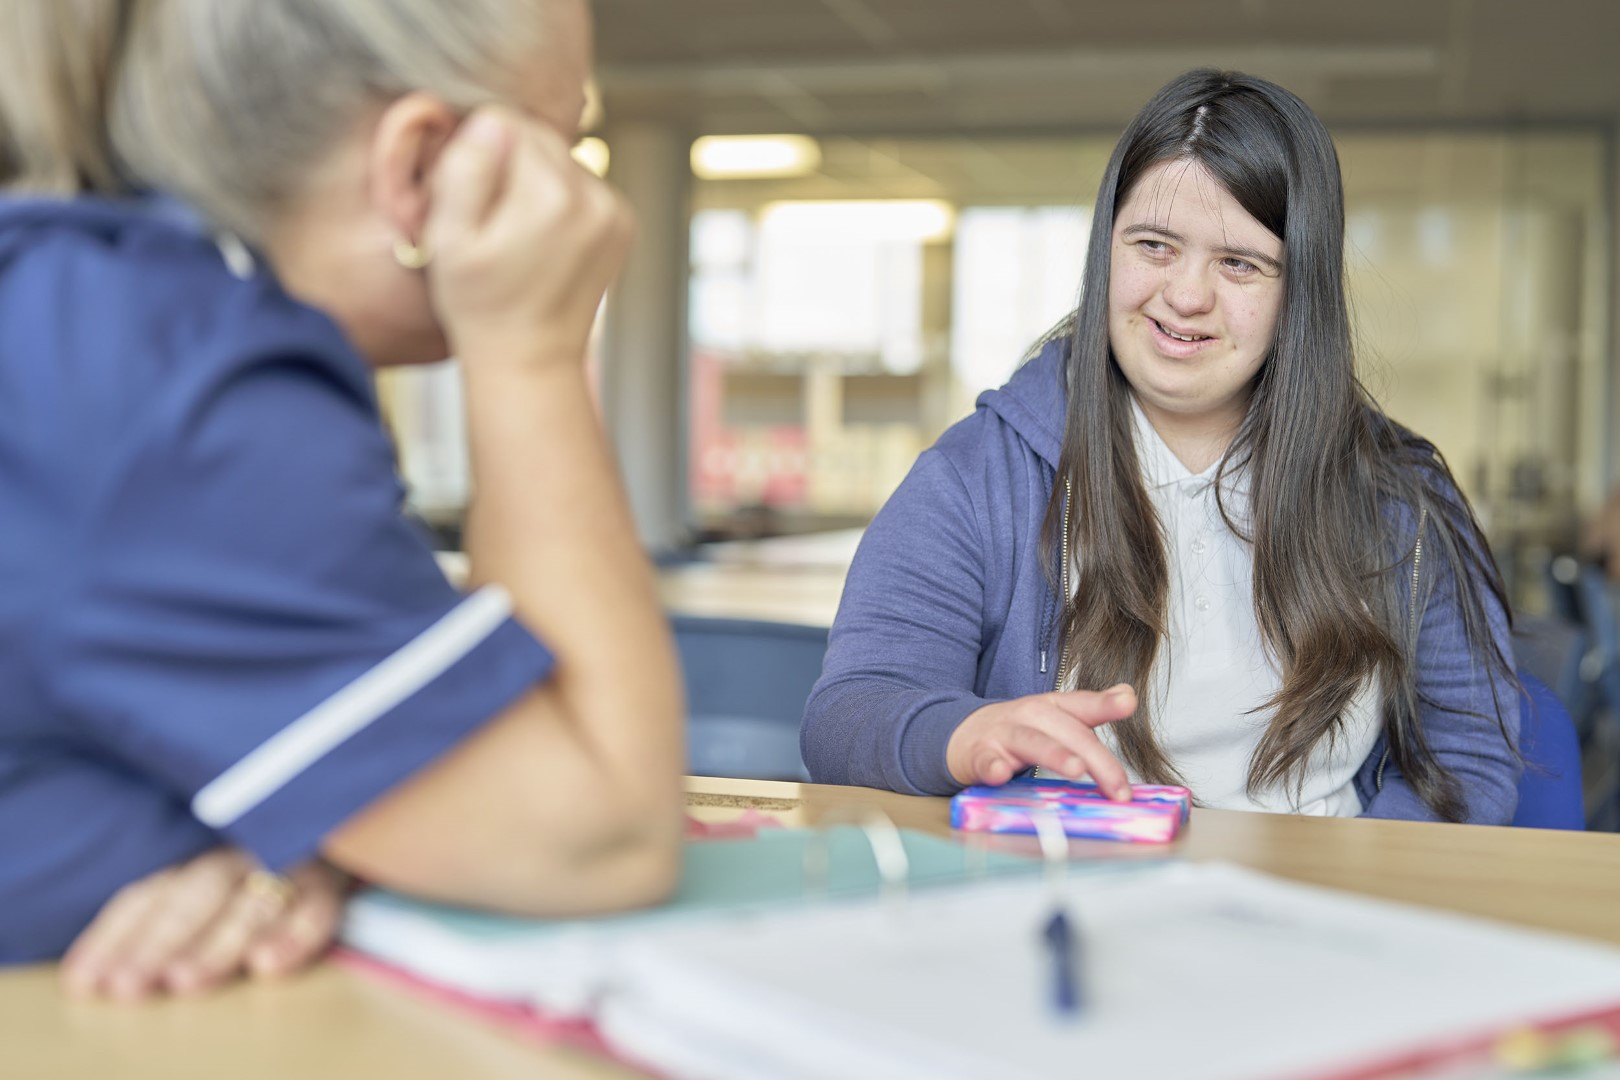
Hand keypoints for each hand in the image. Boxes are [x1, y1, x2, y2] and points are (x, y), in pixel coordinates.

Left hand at [60, 850, 347, 1000]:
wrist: (353, 826)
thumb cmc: (269, 874)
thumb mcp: (214, 885)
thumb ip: (166, 913)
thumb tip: (88, 975)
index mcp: (202, 854)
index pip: (150, 893)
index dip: (114, 937)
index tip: (85, 983)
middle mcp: (242, 853)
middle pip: (194, 896)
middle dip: (159, 943)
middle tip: (130, 986)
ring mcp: (290, 863)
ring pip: (250, 902)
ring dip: (217, 942)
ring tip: (186, 981)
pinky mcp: (335, 881)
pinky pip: (317, 908)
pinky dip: (294, 935)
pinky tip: (268, 966)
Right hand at [424, 107, 633, 370]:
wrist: (530, 360)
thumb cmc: (481, 306)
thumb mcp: (450, 238)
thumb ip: (466, 169)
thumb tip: (492, 122)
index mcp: (551, 195)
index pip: (506, 122)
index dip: (478, 153)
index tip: (470, 199)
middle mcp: (594, 197)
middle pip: (539, 137)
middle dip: (509, 164)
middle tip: (491, 220)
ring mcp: (615, 212)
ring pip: (561, 160)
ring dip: (535, 181)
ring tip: (516, 235)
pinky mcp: (623, 224)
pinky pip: (582, 185)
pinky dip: (560, 200)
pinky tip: (541, 241)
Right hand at [946, 684, 1137, 797]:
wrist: (961, 735)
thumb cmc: (1016, 731)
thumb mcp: (1055, 717)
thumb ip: (1091, 709)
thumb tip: (1128, 695)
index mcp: (1050, 707)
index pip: (1081, 705)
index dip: (1105, 704)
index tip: (1127, 703)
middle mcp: (1029, 716)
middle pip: (1066, 732)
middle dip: (1096, 759)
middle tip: (1118, 788)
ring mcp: (1002, 734)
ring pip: (1031, 742)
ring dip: (1054, 754)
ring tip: (1075, 769)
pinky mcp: (978, 755)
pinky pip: (986, 760)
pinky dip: (993, 767)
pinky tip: (1000, 774)